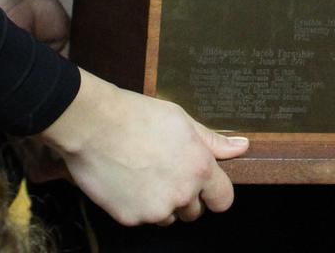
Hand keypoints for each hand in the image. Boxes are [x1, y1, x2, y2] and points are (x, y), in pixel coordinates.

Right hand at [41, 72, 246, 224]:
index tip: (204, 187)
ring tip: (143, 174)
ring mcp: (156, 209)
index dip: (214, 193)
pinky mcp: (131, 218)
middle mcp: (182, 194)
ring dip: (161, 203)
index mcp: (199, 169)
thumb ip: (213, 141)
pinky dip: (135, 205)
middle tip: (165, 172)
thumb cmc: (137, 116)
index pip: (223, 199)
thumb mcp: (182, 120)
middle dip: (185, 197)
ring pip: (168, 217)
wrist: (93, 125)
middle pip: (195, 212)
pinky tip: (126, 180)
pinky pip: (141, 218)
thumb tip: (241, 147)